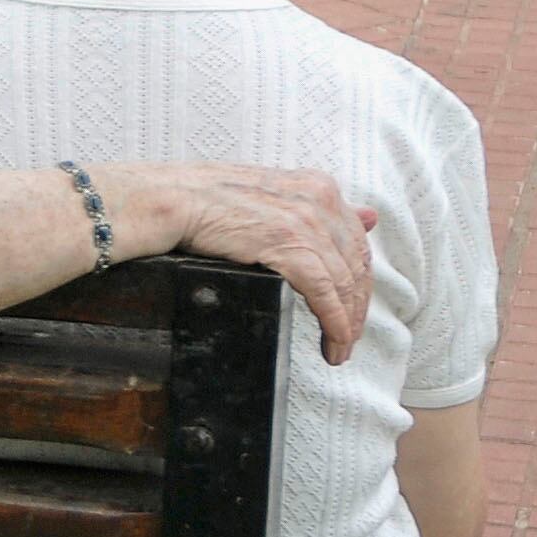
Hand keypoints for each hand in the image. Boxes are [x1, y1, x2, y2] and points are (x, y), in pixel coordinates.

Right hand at [111, 162, 378, 363]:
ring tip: (339, 349)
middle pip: (356, 264)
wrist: (167, 199)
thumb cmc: (202, 199)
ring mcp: (307, 223)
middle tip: (349, 336)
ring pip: (345, 284)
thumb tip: (368, 216)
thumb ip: (316, 209)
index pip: (355, 241)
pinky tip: (334, 343)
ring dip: (347, 323)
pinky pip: (326, 295)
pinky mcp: (290, 246)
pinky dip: (335, 324)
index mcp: (318, 187)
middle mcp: (320, 201)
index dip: (359, 279)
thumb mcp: (271, 195)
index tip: (353, 306)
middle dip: (357, 306)